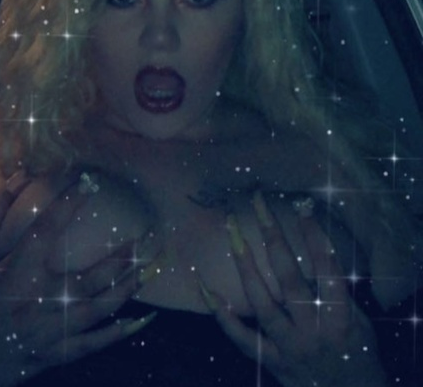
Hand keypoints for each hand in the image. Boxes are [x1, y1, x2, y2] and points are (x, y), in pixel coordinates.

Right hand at [0, 183, 158, 386]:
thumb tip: (16, 178)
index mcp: (14, 274)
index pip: (47, 229)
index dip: (70, 202)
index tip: (90, 181)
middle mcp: (37, 302)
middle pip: (91, 276)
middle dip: (124, 255)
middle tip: (148, 235)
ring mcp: (48, 332)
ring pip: (99, 309)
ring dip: (128, 286)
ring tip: (149, 265)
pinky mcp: (52, 355)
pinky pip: (93, 345)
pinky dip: (119, 333)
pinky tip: (143, 318)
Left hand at [199, 192, 388, 386]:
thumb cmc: (359, 355)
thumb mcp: (360, 322)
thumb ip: (336, 289)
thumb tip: (315, 247)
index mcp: (340, 318)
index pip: (327, 270)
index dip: (314, 237)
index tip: (301, 205)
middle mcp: (312, 331)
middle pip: (289, 278)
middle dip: (273, 236)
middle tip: (259, 203)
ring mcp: (288, 347)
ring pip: (261, 303)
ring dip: (245, 264)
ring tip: (233, 232)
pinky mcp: (270, 362)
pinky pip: (241, 337)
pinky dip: (221, 314)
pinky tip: (204, 288)